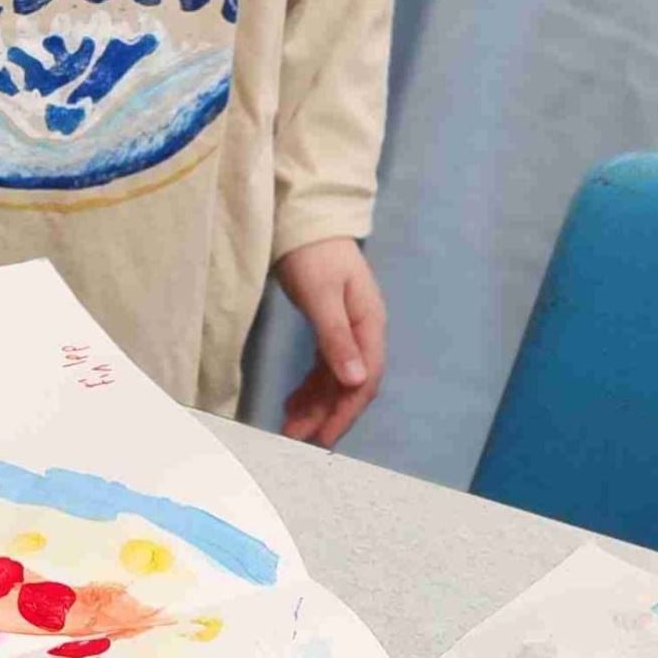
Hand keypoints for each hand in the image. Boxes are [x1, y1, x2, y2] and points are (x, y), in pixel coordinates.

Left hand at [274, 237, 385, 448]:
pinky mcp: (330, 328)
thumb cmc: (312, 253)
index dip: (344, 411)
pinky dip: (310, 388)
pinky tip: (293, 404)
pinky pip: (325, 368)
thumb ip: (335, 338)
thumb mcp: (321, 294)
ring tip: (288, 428)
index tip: (322, 437)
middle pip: (350, 385)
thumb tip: (355, 381)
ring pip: (335, 380)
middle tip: (295, 439)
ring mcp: (348, 330)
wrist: (304, 218)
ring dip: (315, 405)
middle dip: (325, 414)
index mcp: (368, 324)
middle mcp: (363, 331)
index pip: (364, 379)